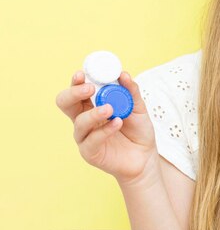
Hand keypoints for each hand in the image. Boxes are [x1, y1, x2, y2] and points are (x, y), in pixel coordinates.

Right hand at [55, 69, 158, 184]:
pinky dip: (105, 130)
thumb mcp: (138, 106)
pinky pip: (92, 140)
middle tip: (89, 88)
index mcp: (92, 105)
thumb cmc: (138, 130)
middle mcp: (85, 119)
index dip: (77, 81)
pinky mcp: (90, 153)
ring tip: (110, 109)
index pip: (78, 91)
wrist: (145, 156)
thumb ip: (131, 90)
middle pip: (65, 103)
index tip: (82, 73)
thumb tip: (123, 73)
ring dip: (94, 113)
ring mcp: (85, 137)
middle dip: (74, 93)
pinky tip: (117, 123)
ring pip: (79, 122)